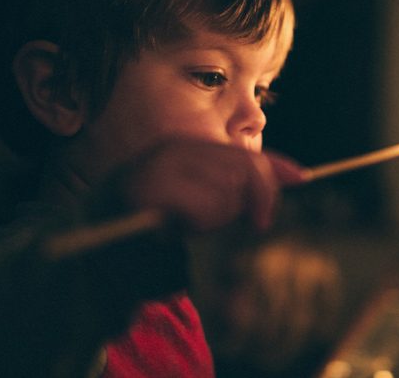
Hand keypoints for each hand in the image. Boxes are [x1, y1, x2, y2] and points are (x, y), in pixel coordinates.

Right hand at [114, 139, 304, 231]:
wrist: (94, 251)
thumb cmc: (152, 228)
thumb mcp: (201, 200)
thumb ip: (238, 184)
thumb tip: (295, 174)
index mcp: (183, 148)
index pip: (243, 153)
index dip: (275, 167)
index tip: (304, 177)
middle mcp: (171, 151)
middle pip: (242, 169)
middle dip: (246, 201)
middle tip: (216, 222)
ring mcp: (157, 168)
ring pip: (225, 192)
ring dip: (214, 218)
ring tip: (183, 224)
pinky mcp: (145, 191)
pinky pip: (199, 206)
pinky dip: (196, 221)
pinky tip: (174, 228)